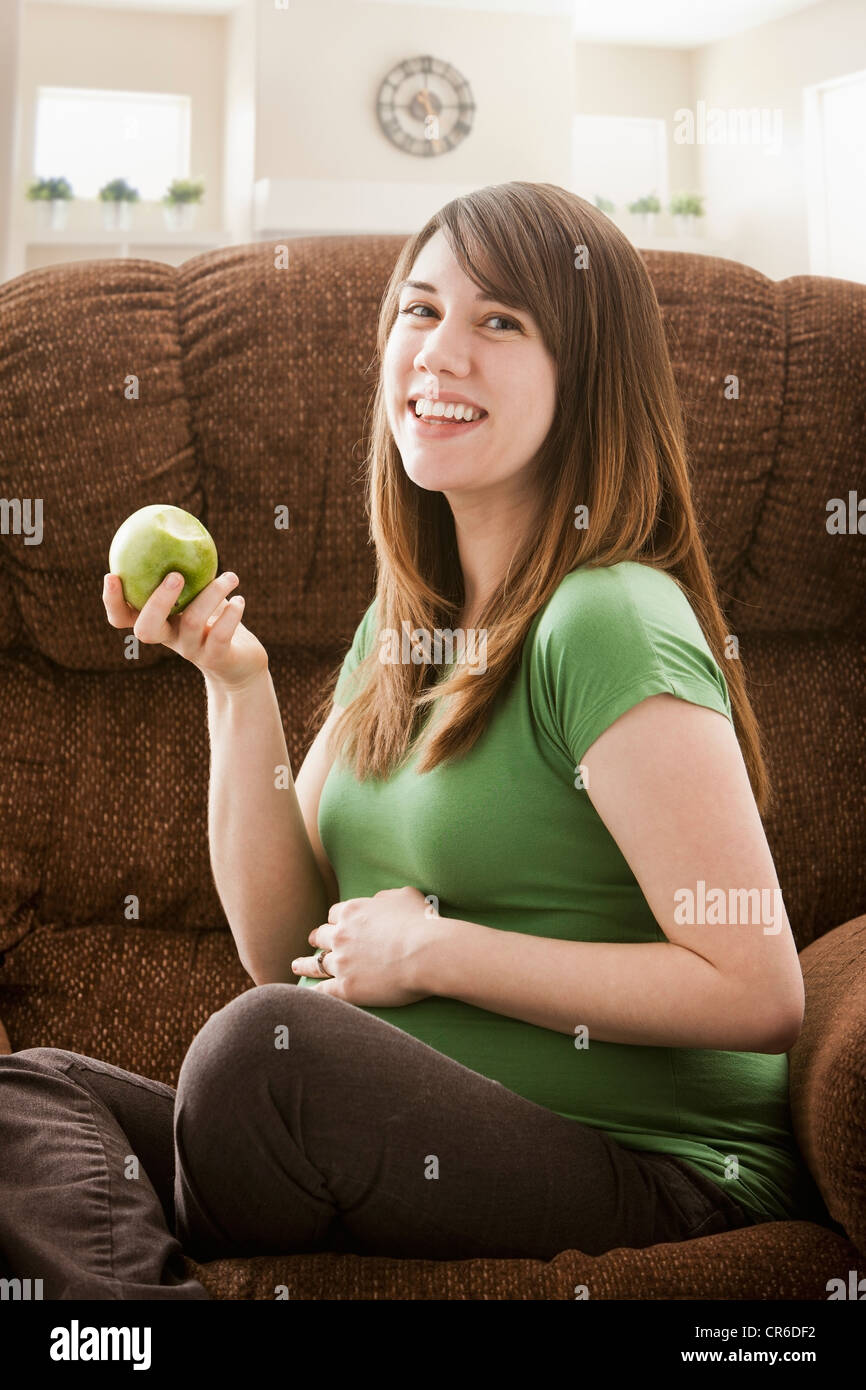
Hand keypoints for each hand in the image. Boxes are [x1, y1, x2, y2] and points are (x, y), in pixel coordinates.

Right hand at [102, 569, 268, 693]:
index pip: (121, 618)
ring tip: (231, 577)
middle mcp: (168, 638)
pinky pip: (220, 635)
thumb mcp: (197, 592)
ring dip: (212, 593)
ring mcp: (190, 650)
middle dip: (157, 601)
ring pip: (192, 621)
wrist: (240, 661)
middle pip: (146, 629)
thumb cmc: (214, 616)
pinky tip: (239, 599)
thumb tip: (174, 523)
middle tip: (176, 576)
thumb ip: (184, 567)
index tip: (112, 575)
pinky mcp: (216, 658)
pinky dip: (231, 614)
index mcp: (156, 621)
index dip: (112, 601)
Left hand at [291, 886, 437, 1005]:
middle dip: (317, 938)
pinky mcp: (347, 987)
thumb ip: (384, 897)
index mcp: (352, 912)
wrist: (426, 953)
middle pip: (321, 936)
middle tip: (313, 941)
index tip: (335, 924)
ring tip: (297, 965)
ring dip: (305, 963)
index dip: (336, 920)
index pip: (335, 914)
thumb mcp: (404, 895)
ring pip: (316, 962)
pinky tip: (306, 995)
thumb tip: (377, 902)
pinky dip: (313, 992)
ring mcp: (341, 962)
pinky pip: (323, 991)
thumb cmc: (421, 922)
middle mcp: (341, 935)